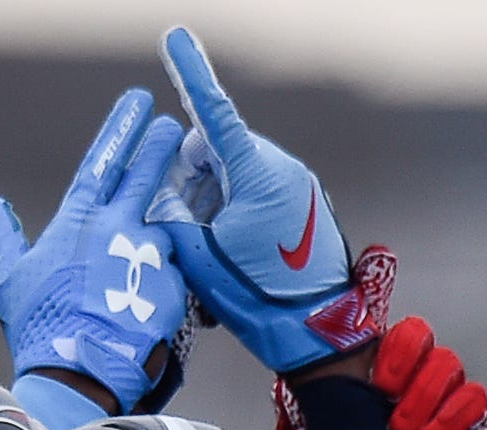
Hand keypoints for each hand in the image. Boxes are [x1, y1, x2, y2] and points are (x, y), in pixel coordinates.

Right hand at [0, 89, 187, 413]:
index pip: (105, 159)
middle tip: (176, 132)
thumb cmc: (38, 330)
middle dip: (162, 148)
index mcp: (78, 220)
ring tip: (149, 271)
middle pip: (147, 176)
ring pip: (163, 236)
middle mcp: (119, 228)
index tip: (141, 103)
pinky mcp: (173, 290)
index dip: (123, 128)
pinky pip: (177, 281)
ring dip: (160, 244)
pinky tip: (160, 308)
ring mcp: (149, 258)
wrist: (74, 380)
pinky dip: (168, 288)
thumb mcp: (9, 278)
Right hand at [157, 26, 393, 372]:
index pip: (214, 111)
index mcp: (256, 173)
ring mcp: (298, 188)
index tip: (174, 37)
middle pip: (220, 152)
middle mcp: (282, 170)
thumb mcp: (202, 260)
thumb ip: (175, 218)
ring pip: (239, 177)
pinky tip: (236, 257)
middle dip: (195, 179)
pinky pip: (261, 197)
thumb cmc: (261, 300)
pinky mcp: (307, 209)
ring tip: (216, 255)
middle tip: (186, 226)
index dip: (190, 73)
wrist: (319, 335)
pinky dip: (239, 217)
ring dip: (216, 204)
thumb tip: (166, 195)